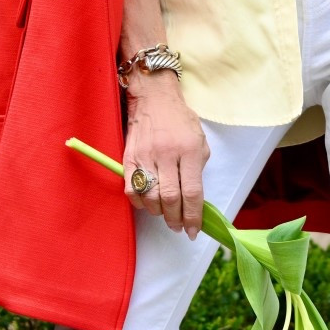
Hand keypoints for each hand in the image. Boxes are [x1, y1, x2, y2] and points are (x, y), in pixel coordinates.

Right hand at [123, 72, 209, 236]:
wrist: (154, 98)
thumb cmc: (181, 120)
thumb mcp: (200, 141)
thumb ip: (197, 169)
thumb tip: (193, 200)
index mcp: (190, 151)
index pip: (192, 192)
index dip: (193, 216)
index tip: (194, 230)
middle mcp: (167, 154)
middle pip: (170, 198)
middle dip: (175, 219)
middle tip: (178, 226)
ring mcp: (146, 156)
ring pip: (150, 197)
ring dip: (158, 212)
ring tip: (165, 214)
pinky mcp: (129, 158)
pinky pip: (131, 189)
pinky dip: (140, 202)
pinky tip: (148, 203)